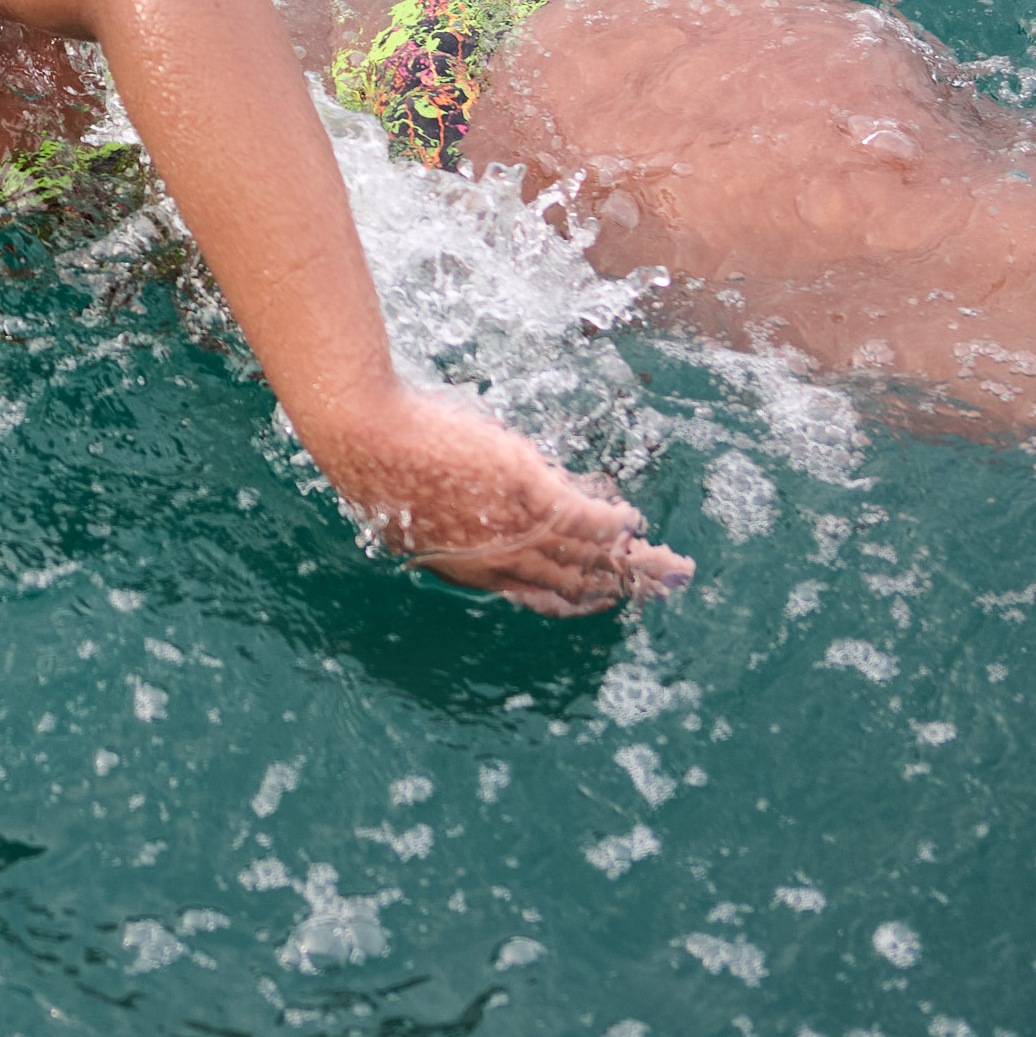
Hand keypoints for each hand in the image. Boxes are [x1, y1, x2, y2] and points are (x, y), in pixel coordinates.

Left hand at [322, 391, 693, 616]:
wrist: (366, 439)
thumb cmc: (379, 469)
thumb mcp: (419, 514)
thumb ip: (456, 526)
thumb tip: (477, 520)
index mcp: (474, 571)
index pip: (537, 594)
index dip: (574, 597)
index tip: (598, 597)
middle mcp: (502, 560)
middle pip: (574, 583)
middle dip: (618, 588)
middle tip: (655, 589)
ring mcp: (517, 526)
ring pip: (588, 555)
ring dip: (632, 562)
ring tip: (668, 566)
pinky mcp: (527, 490)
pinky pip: (584, 516)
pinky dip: (611, 520)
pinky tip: (631, 519)